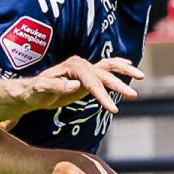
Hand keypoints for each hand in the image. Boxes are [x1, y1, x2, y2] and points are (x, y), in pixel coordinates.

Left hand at [25, 56, 142, 114]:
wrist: (32, 91)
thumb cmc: (34, 92)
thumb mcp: (41, 90)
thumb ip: (57, 86)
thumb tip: (75, 84)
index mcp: (71, 66)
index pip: (91, 80)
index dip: (102, 95)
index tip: (112, 109)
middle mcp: (80, 64)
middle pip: (104, 73)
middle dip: (119, 84)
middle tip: (133, 96)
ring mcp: (85, 69)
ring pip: (109, 67)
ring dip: (125, 71)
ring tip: (141, 77)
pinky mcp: (87, 76)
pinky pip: (106, 69)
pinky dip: (119, 66)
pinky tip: (130, 66)